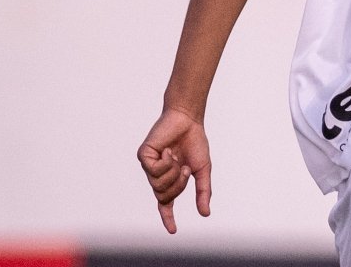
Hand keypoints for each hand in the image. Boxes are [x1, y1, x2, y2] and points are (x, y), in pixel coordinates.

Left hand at [137, 108, 212, 233]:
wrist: (188, 119)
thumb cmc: (195, 142)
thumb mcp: (202, 170)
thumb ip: (202, 191)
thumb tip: (205, 213)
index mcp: (170, 179)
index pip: (165, 203)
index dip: (168, 217)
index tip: (173, 230)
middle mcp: (157, 175)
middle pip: (163, 196)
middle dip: (178, 186)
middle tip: (186, 169)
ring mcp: (149, 165)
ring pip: (157, 185)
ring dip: (173, 173)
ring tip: (177, 157)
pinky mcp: (144, 155)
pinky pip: (153, 170)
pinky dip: (165, 162)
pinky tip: (168, 151)